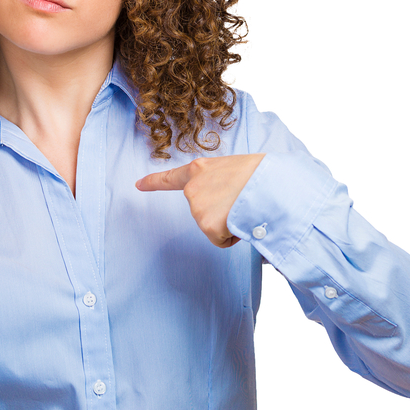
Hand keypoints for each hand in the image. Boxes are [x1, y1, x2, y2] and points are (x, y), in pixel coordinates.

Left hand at [135, 154, 264, 247]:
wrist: (272, 185)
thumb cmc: (261, 175)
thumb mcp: (234, 169)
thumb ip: (219, 182)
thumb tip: (228, 204)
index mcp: (200, 169)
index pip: (172, 177)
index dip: (154, 182)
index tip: (138, 185)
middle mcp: (193, 188)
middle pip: (203, 211)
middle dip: (221, 213)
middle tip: (242, 200)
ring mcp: (197, 207)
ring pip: (212, 227)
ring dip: (229, 223)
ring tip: (245, 207)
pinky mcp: (207, 225)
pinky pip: (220, 240)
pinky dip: (232, 236)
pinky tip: (242, 220)